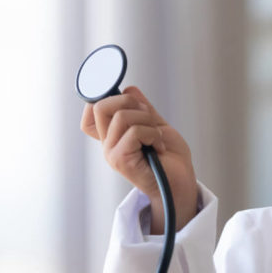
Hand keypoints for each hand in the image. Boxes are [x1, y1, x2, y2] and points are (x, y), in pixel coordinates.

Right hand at [80, 86, 197, 232]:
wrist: (180, 184)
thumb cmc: (171, 159)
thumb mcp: (156, 125)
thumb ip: (142, 108)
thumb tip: (128, 89)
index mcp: (113, 135)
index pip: (91, 111)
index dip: (102, 97)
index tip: (128, 99)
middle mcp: (108, 144)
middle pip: (99, 107)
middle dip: (128, 102)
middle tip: (147, 117)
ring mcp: (112, 153)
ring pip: (121, 116)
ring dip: (147, 120)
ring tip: (156, 137)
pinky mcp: (120, 161)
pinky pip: (134, 132)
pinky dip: (152, 134)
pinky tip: (158, 147)